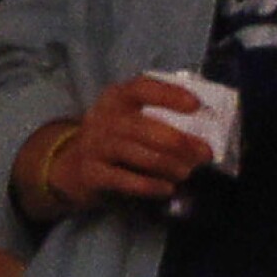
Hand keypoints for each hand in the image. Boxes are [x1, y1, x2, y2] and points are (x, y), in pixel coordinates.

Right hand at [51, 75, 215, 207]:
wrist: (72, 166)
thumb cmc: (115, 137)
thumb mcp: (128, 116)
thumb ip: (157, 114)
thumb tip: (204, 124)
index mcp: (116, 98)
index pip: (142, 88)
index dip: (169, 95)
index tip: (196, 106)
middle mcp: (103, 119)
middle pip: (145, 128)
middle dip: (180, 143)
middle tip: (204, 154)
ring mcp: (95, 146)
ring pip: (140, 156)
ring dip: (170, 165)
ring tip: (187, 172)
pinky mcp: (92, 173)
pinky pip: (126, 180)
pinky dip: (151, 186)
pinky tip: (167, 188)